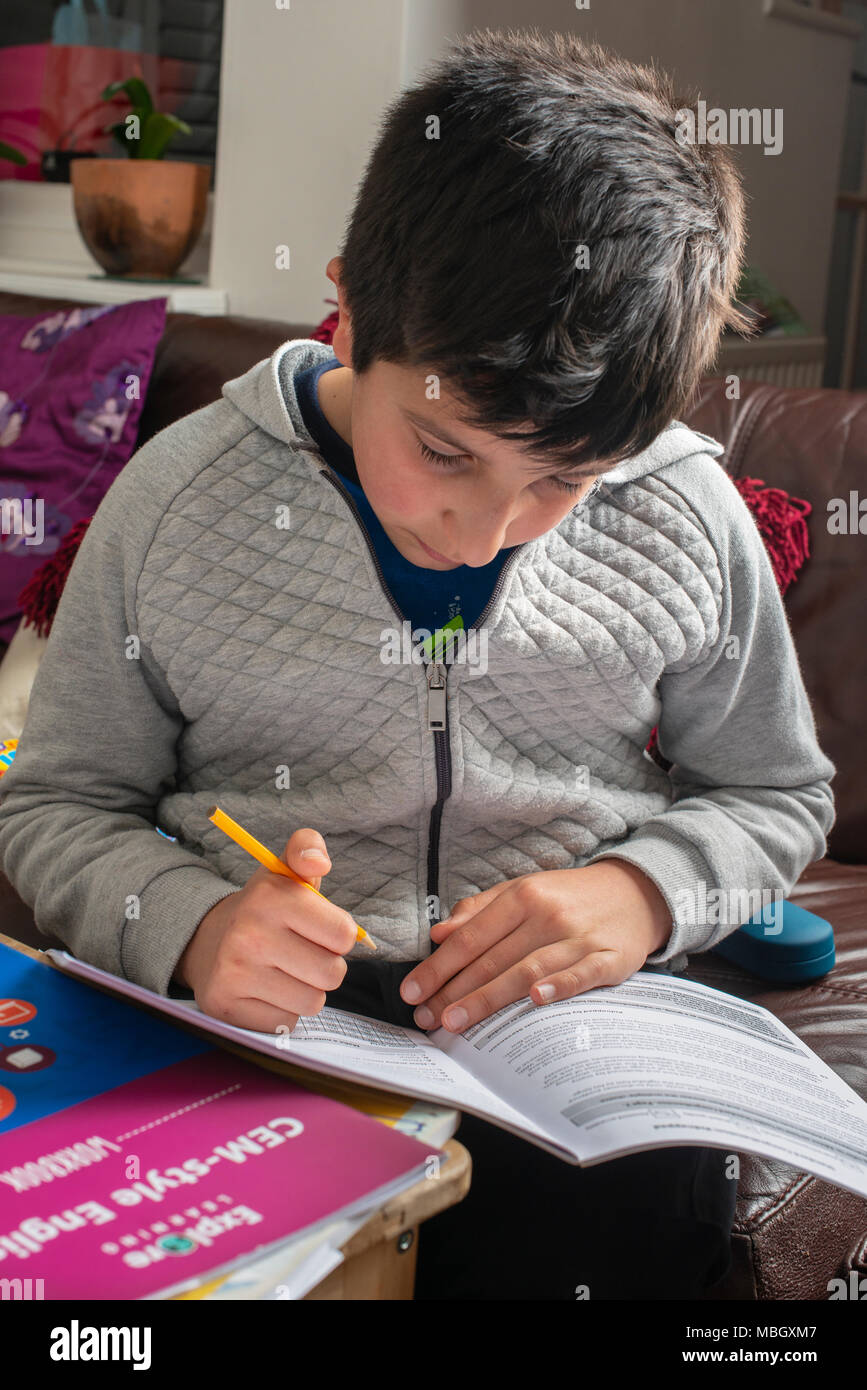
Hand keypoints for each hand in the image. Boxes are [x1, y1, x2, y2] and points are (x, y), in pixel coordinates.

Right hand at [174, 828, 356, 1034]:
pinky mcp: (225, 1007)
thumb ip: (308, 849)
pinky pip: (286, 1021)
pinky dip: (283, 1009)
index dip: (338, 935)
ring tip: (286, 972)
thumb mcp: (284, 872)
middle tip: (303, 953)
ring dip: (306, 990)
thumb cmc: (264, 909)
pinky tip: (266, 990)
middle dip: (325, 966)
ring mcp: (234, 973)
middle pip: (332, 973)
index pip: (343, 934)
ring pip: (312, 1002)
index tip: (319, 929)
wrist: (208, 941)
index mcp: (270, 896)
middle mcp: (248, 935)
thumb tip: (317, 861)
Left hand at [399, 859, 671, 1031]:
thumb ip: (480, 910)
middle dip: (453, 990)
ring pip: (525, 969)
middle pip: (492, 958)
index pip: (471, 936)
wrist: (635, 892)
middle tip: (425, 1016)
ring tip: (455, 1020)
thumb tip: (439, 932)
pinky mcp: (609, 958)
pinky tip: (534, 1001)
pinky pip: (579, 975)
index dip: (439, 965)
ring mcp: (579, 937)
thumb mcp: (523, 891)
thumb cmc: (568, 897)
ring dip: (487, 997)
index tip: (412, 989)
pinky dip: (557, 986)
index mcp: (523, 895)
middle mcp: (547, 914)